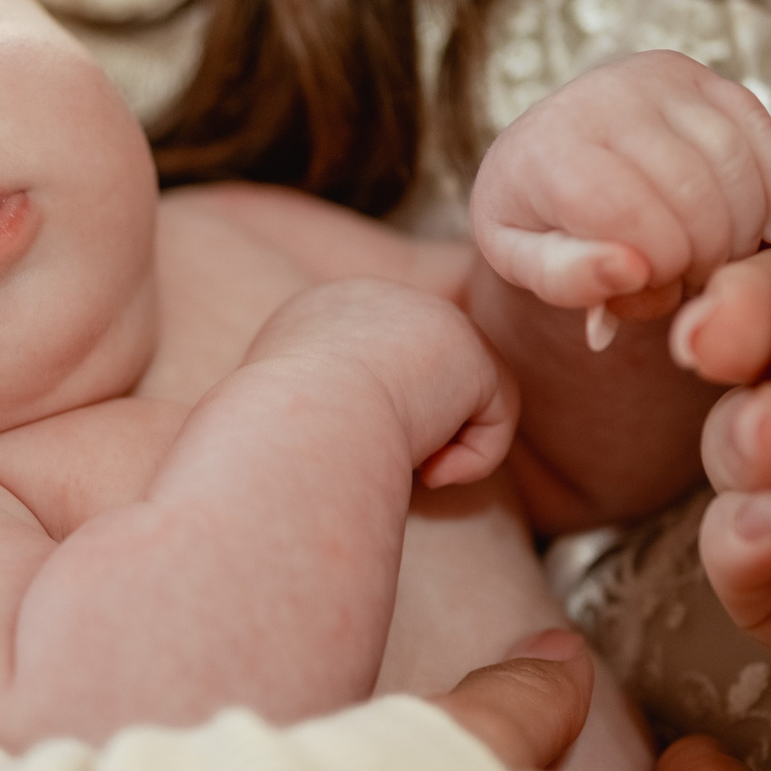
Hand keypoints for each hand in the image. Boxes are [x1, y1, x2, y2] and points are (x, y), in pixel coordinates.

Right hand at [249, 277, 519, 487]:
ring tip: (400, 464)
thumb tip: (360, 433)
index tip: (350, 456)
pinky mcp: (470, 347)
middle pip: (421, 372)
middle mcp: (374, 298)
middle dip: (412, 427)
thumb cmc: (276, 442)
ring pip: (461, 395)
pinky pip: (494, 415)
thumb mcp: (283, 414)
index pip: (373, 363)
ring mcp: (427, 314)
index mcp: (316, 312)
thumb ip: (321, 406)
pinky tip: (431, 473)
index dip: (369, 418)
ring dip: (438, 446)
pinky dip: (472, 459)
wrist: (300, 427)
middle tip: (377, 462)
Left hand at [472, 51, 770, 348]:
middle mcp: (603, 98)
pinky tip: (760, 227)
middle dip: (705, 256)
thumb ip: (563, 277)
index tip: (649, 286)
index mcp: (549, 149)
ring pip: (735, 163)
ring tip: (717, 258)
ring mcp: (655, 78)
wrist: (541, 153)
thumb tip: (627, 270)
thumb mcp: (521, 260)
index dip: (656, 267)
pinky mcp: (699, 76)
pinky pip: (763, 135)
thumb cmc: (535, 217)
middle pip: (692, 191)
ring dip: (743, 229)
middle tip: (691, 280)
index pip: (629, 215)